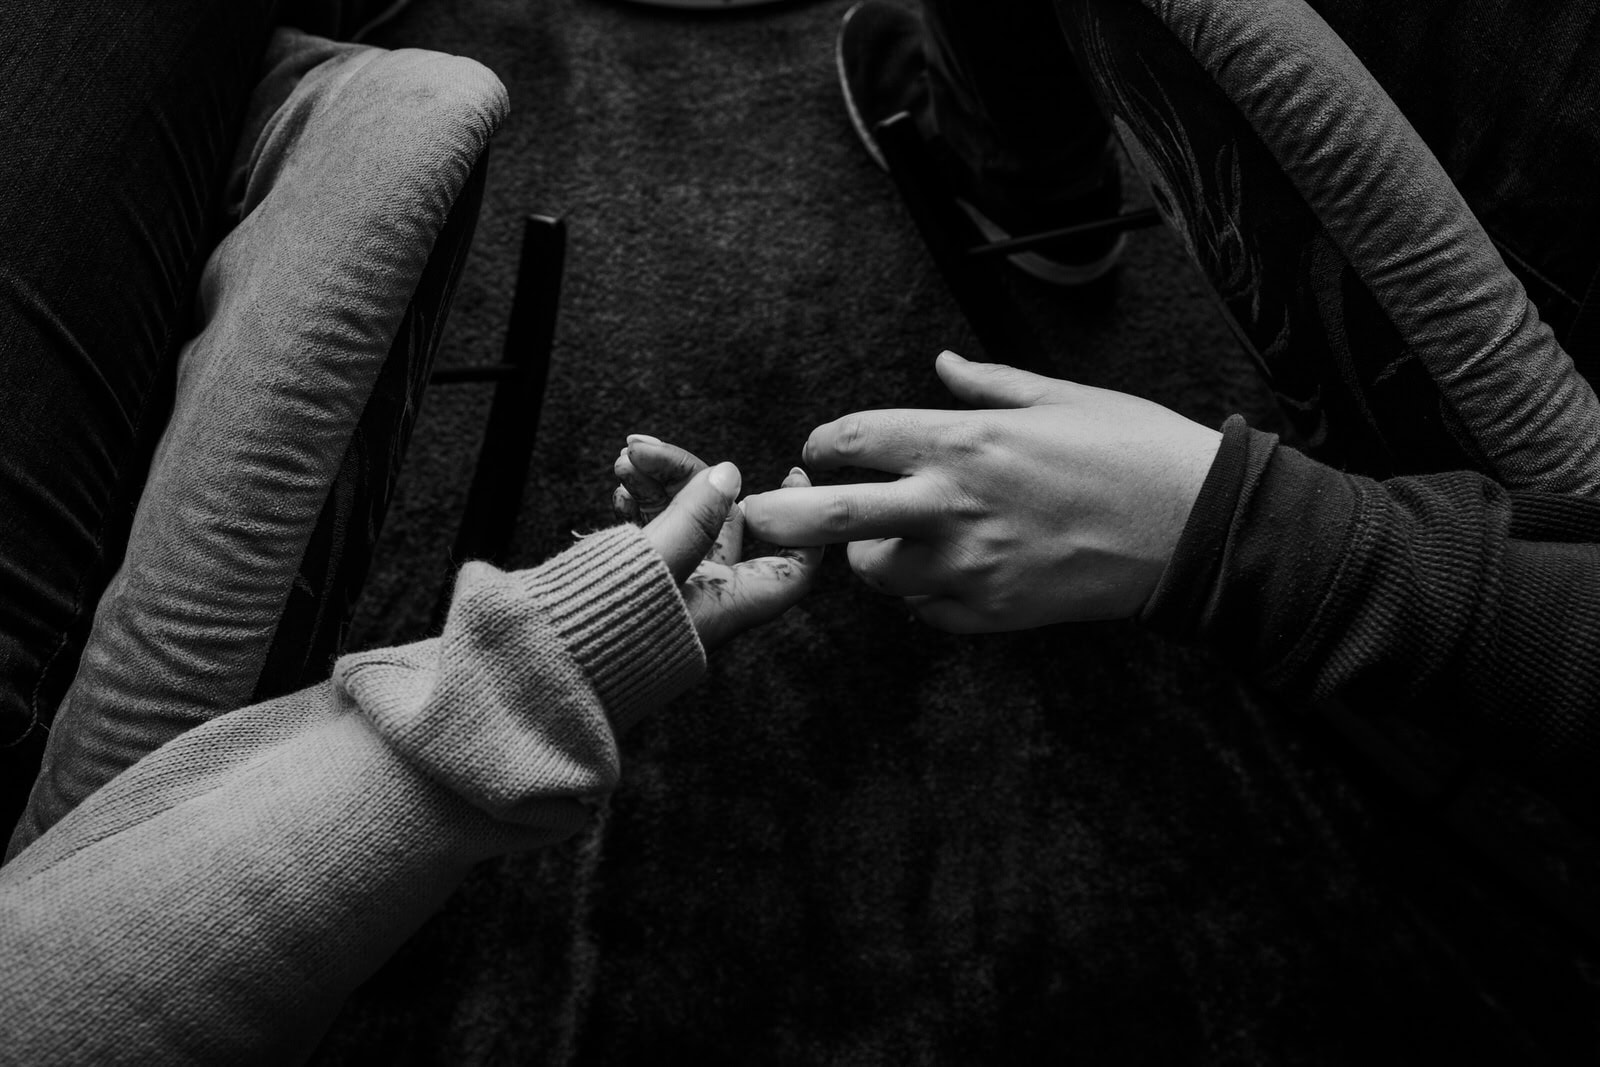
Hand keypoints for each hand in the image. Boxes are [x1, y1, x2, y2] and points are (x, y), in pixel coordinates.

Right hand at [614, 436, 822, 649]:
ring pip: (685, 522)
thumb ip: (692, 518)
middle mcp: (706, 600)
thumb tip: (730, 476)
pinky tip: (619, 488)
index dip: (801, 526)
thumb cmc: (596, 633)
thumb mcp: (652, 566)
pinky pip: (654, 534)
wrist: (536, 664)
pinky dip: (640, 505)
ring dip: (657, 484)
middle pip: (727, 526)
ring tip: (623, 462)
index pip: (792, 569)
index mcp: (725, 607)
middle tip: (644, 451)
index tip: (791, 479)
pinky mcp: (640, 584)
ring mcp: (672, 591)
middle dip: (692, 480)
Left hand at [740, 351, 1221, 631]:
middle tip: (759, 516)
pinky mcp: (991, 612)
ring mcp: (968, 567)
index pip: (855, 438)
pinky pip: (926, 611)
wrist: (1194, 529)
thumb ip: (987, 385)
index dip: (824, 441)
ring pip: (876, 574)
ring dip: (871, 556)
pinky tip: (950, 571)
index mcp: (964, 441)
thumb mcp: (1060, 396)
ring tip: (899, 538)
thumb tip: (941, 365)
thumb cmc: (1132, 450)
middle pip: (830, 518)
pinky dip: (923, 594)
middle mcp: (952, 506)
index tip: (819, 448)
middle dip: (781, 517)